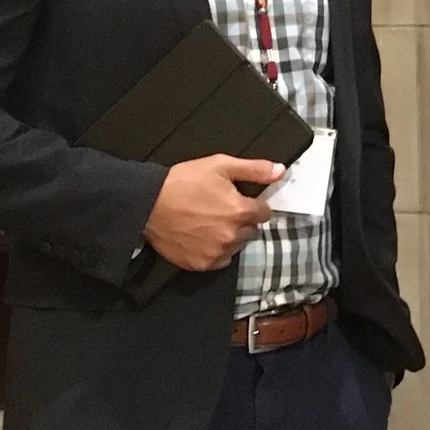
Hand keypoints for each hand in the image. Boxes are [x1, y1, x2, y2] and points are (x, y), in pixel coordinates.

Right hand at [142, 154, 276, 271]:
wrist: (148, 203)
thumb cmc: (184, 181)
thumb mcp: (220, 165)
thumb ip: (254, 169)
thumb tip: (281, 171)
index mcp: (240, 211)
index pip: (264, 213)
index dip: (254, 205)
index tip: (241, 200)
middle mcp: (232, 235)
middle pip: (251, 231)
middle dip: (242, 221)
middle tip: (222, 210)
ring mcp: (216, 252)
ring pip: (236, 246)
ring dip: (230, 236)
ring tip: (210, 222)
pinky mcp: (201, 264)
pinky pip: (220, 260)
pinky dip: (216, 251)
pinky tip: (203, 237)